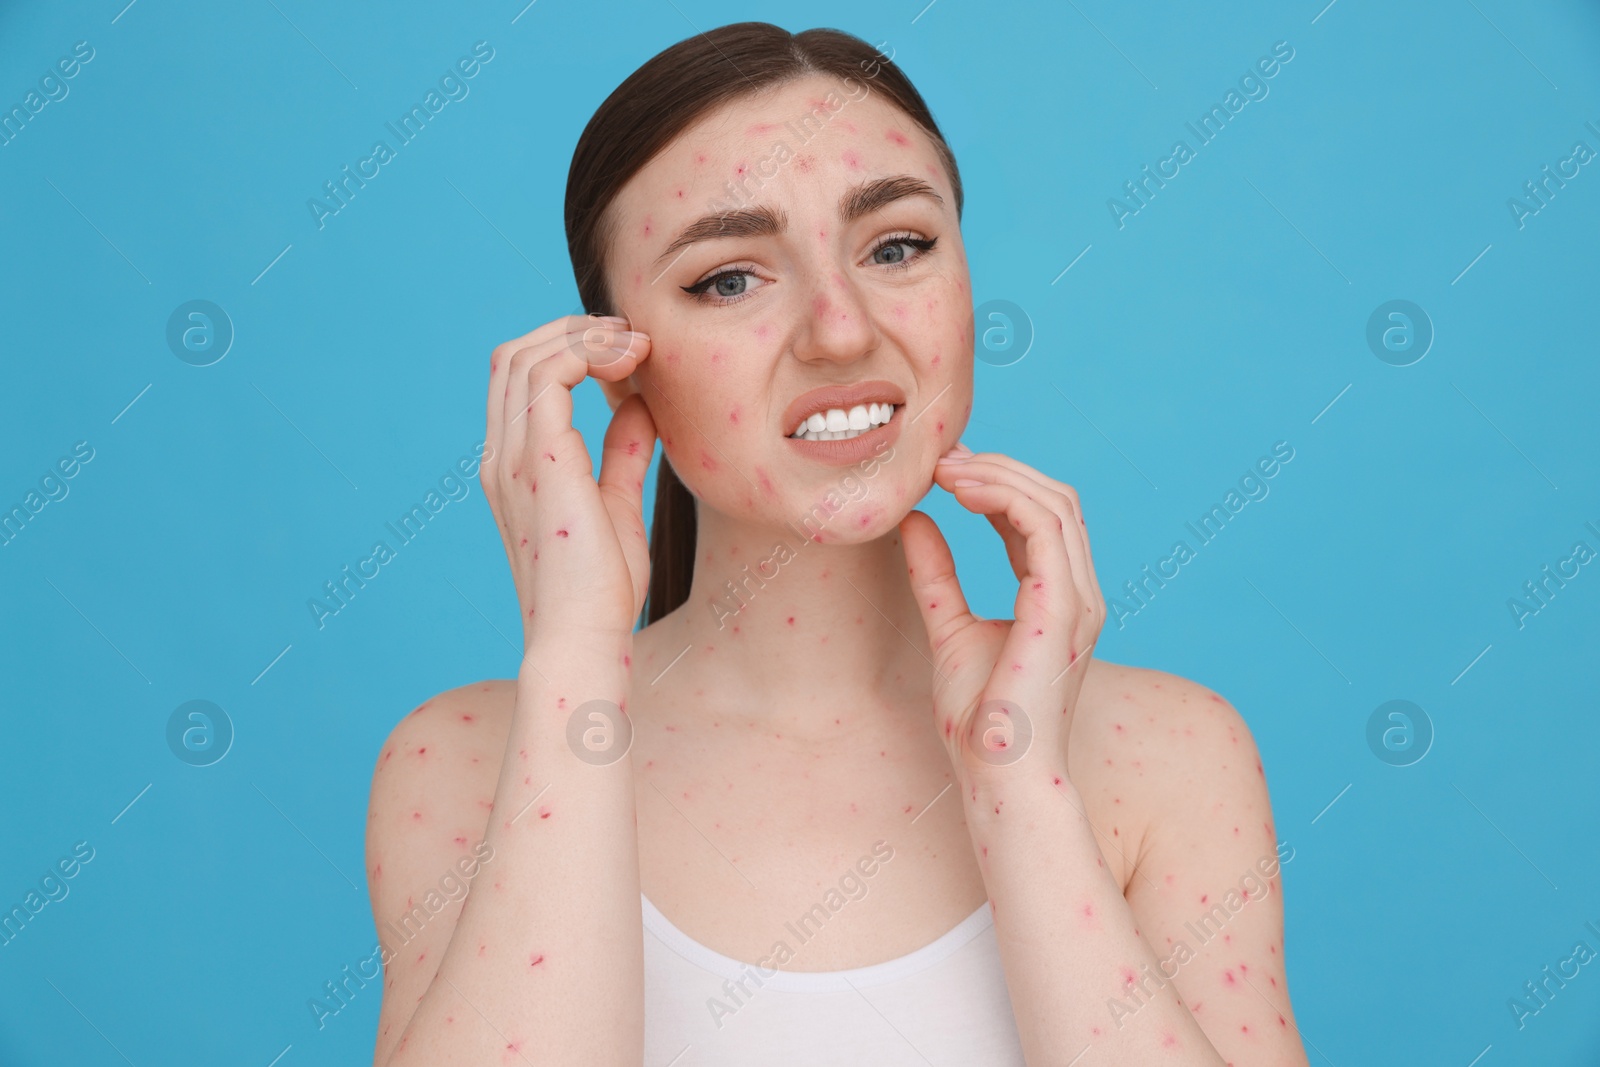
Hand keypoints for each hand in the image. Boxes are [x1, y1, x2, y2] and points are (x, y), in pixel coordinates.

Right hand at [480, 315, 656, 653]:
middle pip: (514, 355)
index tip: (628, 356)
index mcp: (514, 467)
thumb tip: (639, 405)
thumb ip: (622, 453)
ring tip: (636, 346)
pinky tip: (628, 366)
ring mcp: (514, 459)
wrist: (584, 637)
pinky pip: (547, 377)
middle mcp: (503, 457)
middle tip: (631, 338)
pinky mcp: (540, 463)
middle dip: (573, 330)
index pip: (521, 380)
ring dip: (586, 337)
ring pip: (527, 356)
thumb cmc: (601, 587)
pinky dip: (587, 354)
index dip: (570, 349)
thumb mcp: (617, 504)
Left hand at [899, 444, 1106, 785]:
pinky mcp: (1063, 608)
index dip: (997, 485)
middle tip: (942, 458)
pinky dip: (1004, 498)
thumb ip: (936, 576)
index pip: (1041, 518)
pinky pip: (1044, 527)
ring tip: (945, 470)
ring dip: (998, 476)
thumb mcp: (948, 630)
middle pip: (1056, 499)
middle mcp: (1080, 595)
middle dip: (1000, 469)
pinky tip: (961, 494)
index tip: (945, 470)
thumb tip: (915, 522)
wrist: (999, 775)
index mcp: (1059, 600)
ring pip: (1055, 503)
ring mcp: (1079, 600)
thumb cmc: (979, 721)